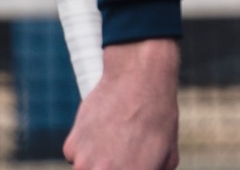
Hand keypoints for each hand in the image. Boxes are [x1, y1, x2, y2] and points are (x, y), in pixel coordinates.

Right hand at [63, 38, 179, 169]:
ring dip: (97, 165)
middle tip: (118, 153)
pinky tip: (104, 129)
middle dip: (109, 167)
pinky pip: (77, 157)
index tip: (126, 167)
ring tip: (117, 143)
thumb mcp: (167, 156)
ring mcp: (83, 162)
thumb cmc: (158, 117)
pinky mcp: (71, 146)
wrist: (138, 78)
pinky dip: (87, 148)